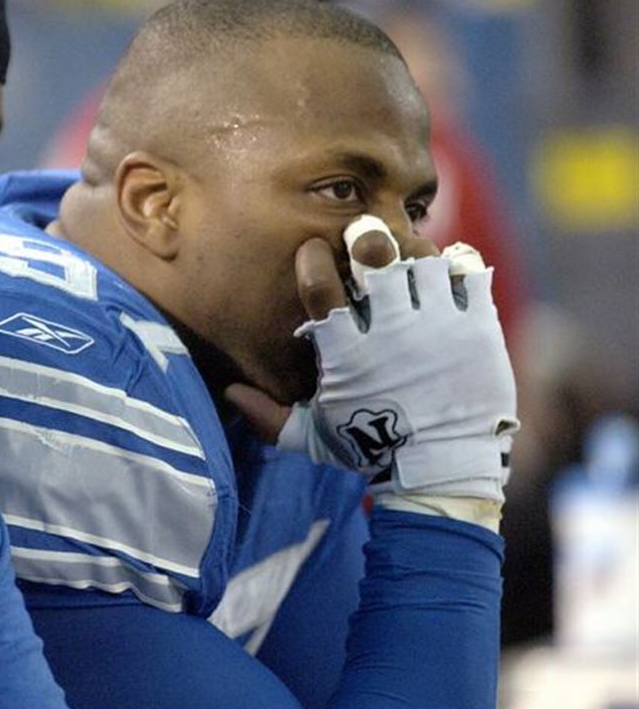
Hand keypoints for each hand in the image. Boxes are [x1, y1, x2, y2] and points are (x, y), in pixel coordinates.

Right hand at [228, 216, 517, 511]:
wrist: (445, 472)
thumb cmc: (373, 452)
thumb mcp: (314, 438)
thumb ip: (269, 416)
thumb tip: (231, 392)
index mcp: (345, 354)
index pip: (320, 286)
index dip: (313, 259)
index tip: (315, 253)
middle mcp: (390, 332)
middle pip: (374, 256)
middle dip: (365, 236)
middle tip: (364, 237)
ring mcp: (437, 326)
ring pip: (422, 255)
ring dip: (412, 249)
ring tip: (407, 259)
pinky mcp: (477, 327)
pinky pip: (467, 269)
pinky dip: (456, 261)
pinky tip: (444, 272)